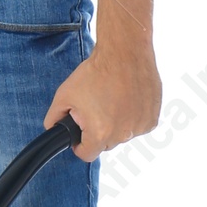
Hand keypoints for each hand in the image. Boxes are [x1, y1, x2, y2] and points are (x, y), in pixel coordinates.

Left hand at [45, 44, 161, 160]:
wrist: (125, 52)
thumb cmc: (95, 72)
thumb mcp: (64, 95)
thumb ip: (54, 118)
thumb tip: (53, 130)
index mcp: (100, 134)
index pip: (87, 154)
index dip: (80, 144)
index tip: (80, 132)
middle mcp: (123, 134)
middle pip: (105, 144)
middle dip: (98, 130)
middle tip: (96, 106)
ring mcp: (140, 127)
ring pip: (122, 134)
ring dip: (116, 123)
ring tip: (112, 99)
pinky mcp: (152, 118)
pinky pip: (137, 125)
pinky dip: (132, 116)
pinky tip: (126, 98)